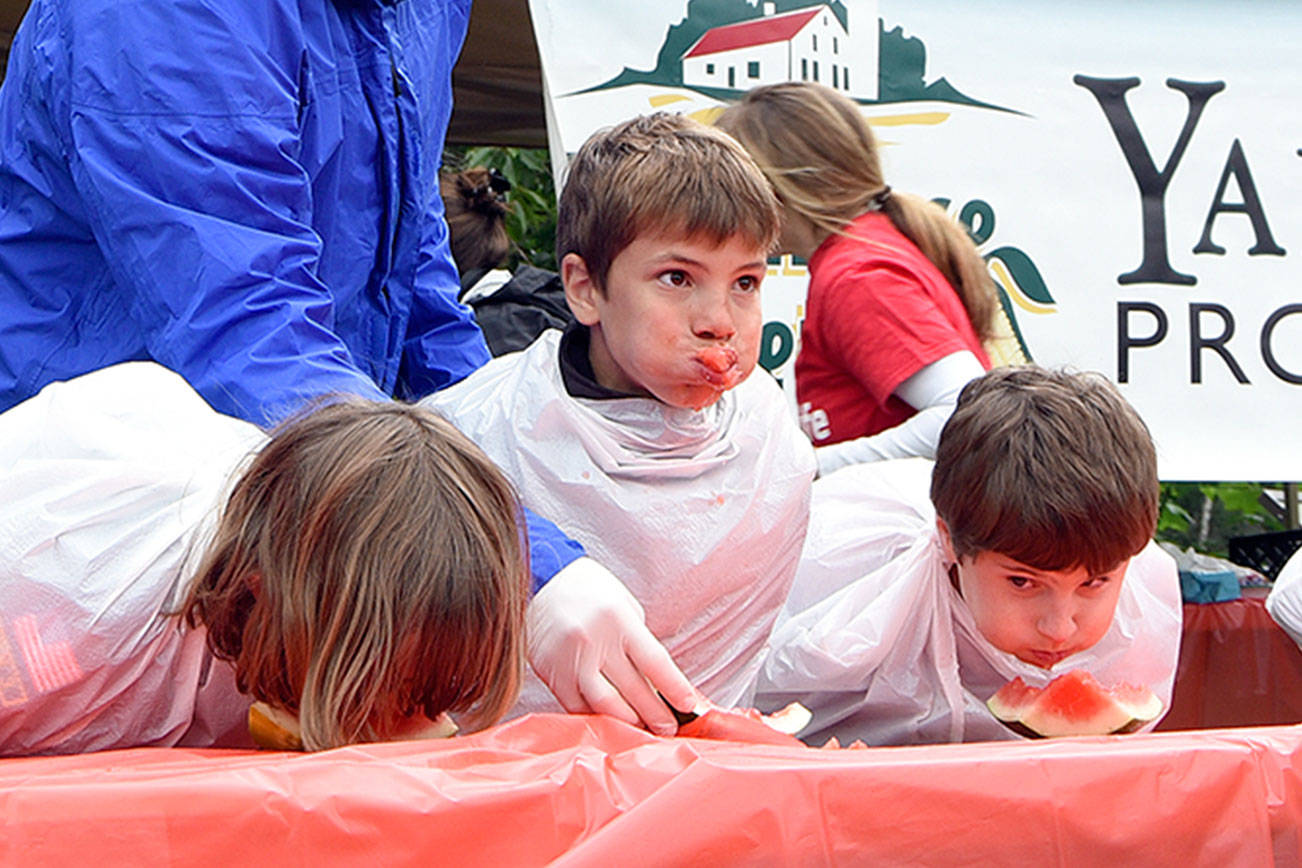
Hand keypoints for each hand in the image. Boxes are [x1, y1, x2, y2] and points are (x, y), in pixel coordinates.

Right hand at [527, 557, 701, 735]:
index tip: (689, 706)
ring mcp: (570, 660)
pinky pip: (577, 706)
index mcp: (618, 619)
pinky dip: (596, 718)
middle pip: (633, 689)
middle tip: (670, 730)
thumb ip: (638, 641)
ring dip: (628, 723)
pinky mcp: (550, 674)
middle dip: (656, 714)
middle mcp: (594, 641)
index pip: (655, 661)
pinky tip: (611, 726)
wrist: (540, 582)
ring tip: (643, 731)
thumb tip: (657, 682)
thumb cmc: (589, 592)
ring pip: (605, 705)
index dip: (674, 688)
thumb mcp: (623, 605)